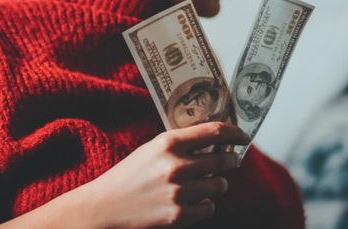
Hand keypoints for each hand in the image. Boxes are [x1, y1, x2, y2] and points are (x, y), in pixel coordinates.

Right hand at [81, 121, 250, 228]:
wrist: (103, 207)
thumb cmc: (129, 176)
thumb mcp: (151, 150)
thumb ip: (180, 144)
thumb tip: (216, 141)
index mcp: (168, 142)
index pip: (215, 132)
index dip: (235, 133)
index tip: (244, 138)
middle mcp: (176, 165)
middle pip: (224, 160)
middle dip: (230, 162)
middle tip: (229, 162)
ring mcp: (178, 192)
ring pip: (219, 185)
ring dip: (216, 184)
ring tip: (201, 184)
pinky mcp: (179, 215)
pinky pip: (209, 206)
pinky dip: (204, 204)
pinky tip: (190, 201)